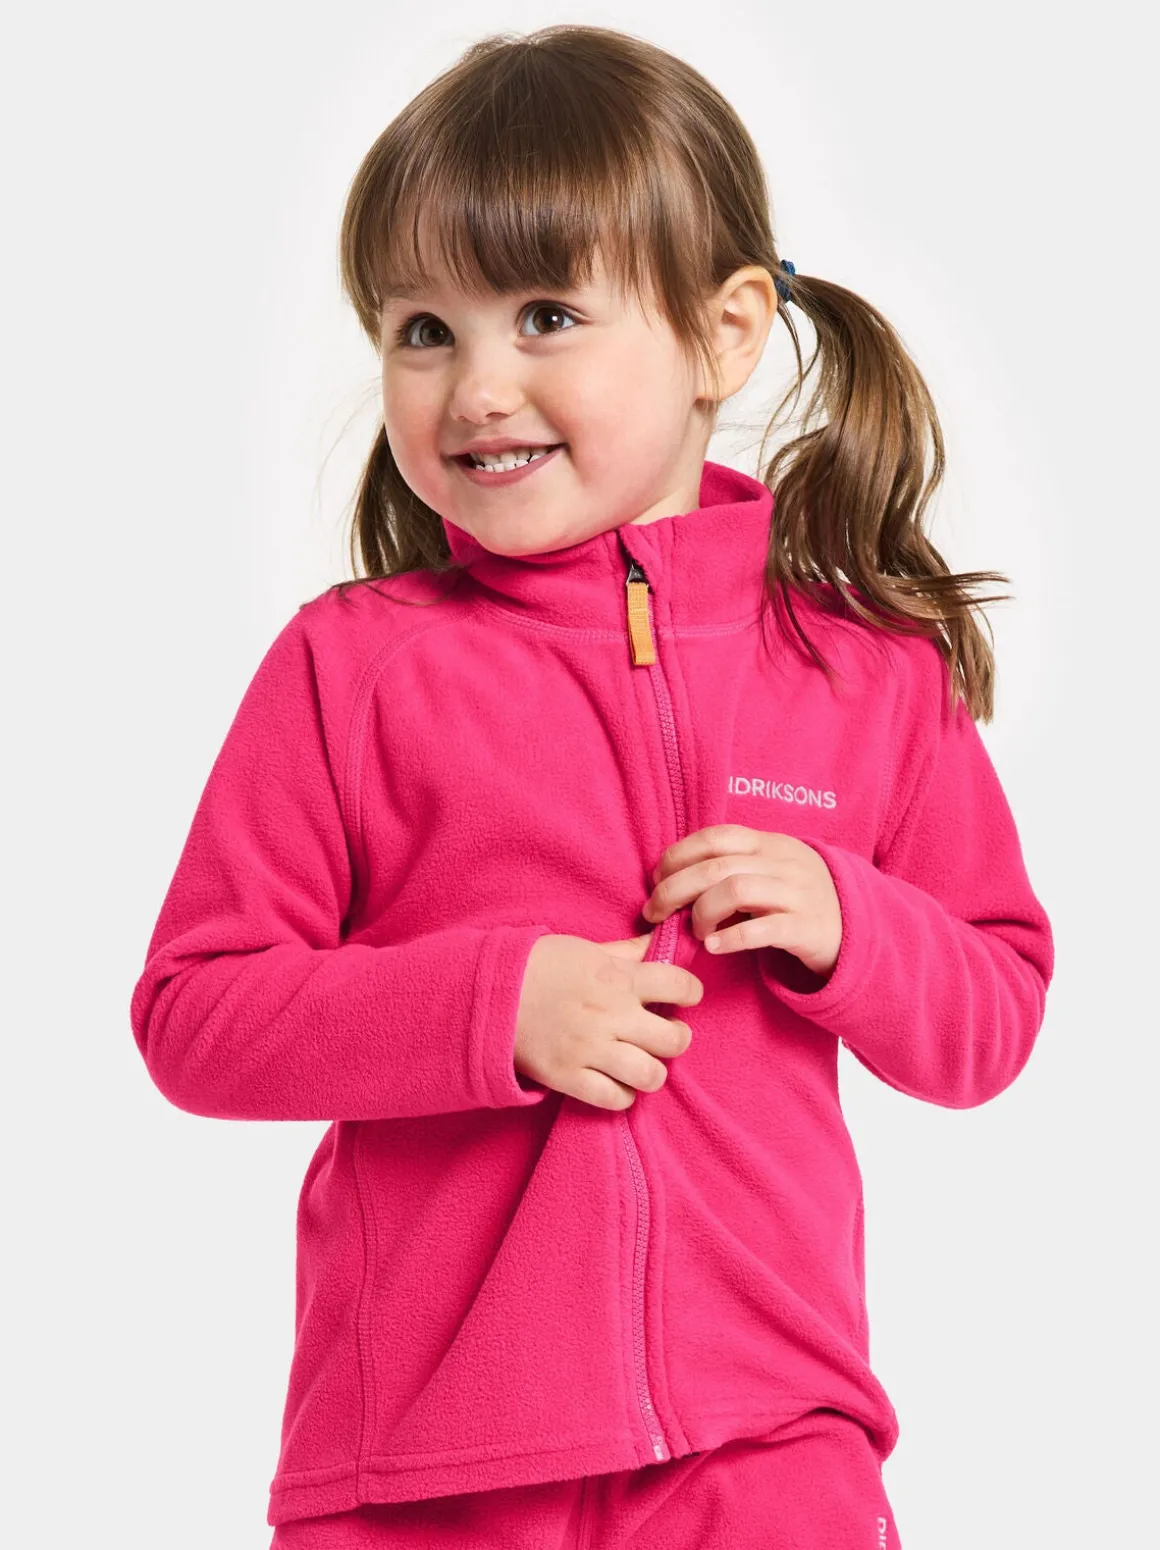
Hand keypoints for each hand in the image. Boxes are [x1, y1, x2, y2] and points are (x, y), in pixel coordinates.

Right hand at [514, 932, 703, 1110]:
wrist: (489, 993)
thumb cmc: (539, 965)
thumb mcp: (585, 949)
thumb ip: (625, 952)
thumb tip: (657, 941)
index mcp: (618, 978)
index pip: (680, 986)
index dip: (691, 992)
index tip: (684, 996)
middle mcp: (611, 1015)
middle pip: (675, 1040)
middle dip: (677, 1038)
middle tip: (665, 1035)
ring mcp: (590, 1049)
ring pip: (650, 1075)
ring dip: (653, 1071)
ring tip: (643, 1063)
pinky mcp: (568, 1077)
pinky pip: (614, 1099)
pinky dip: (622, 1095)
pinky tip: (617, 1083)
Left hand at [642, 824, 841, 977]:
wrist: (855, 926)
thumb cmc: (795, 898)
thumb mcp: (768, 870)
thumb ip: (729, 867)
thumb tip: (670, 878)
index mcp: (768, 844)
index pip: (715, 837)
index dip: (678, 856)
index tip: (656, 880)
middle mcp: (782, 863)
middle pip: (716, 866)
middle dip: (675, 889)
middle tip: (655, 912)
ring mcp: (798, 894)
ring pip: (737, 890)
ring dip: (703, 912)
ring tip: (694, 931)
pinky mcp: (807, 928)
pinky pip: (764, 929)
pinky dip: (732, 937)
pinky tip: (714, 946)